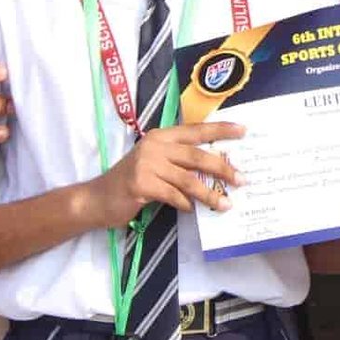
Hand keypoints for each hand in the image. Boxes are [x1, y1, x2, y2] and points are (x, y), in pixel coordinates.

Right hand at [84, 121, 245, 228]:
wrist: (96, 199)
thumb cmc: (130, 182)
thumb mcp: (155, 164)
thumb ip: (179, 162)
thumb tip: (215, 168)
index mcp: (161, 136)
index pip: (196, 130)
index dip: (220, 130)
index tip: (243, 131)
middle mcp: (155, 145)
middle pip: (197, 155)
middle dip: (222, 168)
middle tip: (241, 179)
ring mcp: (146, 164)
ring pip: (188, 178)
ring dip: (209, 193)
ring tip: (225, 203)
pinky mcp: (141, 184)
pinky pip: (173, 195)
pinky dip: (185, 203)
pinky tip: (191, 209)